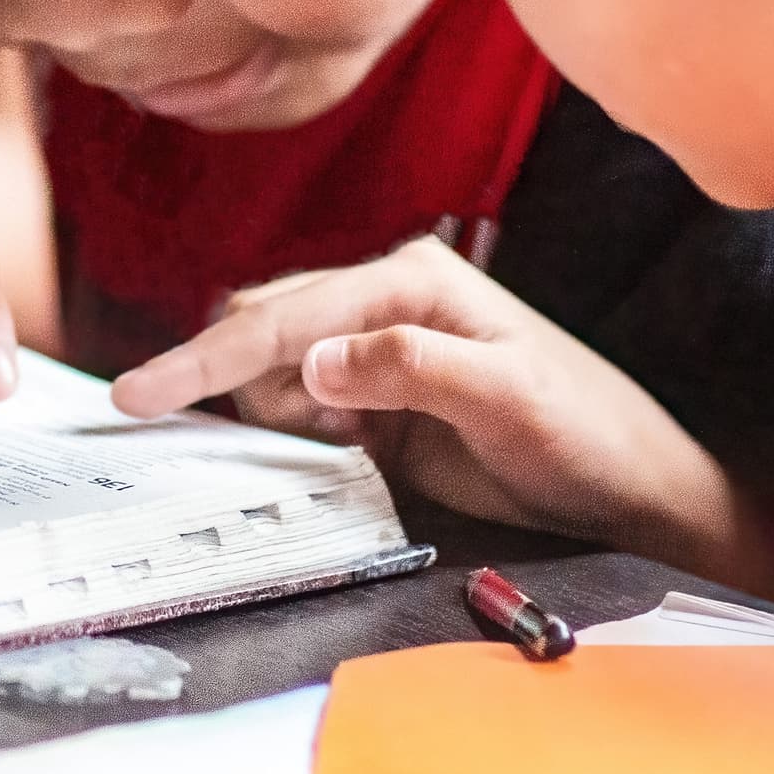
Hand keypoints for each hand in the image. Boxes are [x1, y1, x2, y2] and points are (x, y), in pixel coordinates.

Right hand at [108, 239, 773, 592]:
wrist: (635, 490)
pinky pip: (299, 414)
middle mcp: (384, 306)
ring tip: (362, 452)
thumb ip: (410, 369)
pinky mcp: (378, 407)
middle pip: (261, 329)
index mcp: (411, 283)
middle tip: (309, 441)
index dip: (206, 356)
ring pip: (271, 376)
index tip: (138, 396)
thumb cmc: (588, 434)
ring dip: (274, 420)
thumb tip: (314, 361)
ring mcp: (378, 357)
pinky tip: (344, 458)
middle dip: (236, 386)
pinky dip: (291, 438)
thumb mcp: (509, 398)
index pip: (287, 314)